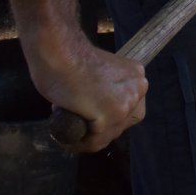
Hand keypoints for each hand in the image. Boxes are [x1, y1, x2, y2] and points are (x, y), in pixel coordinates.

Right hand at [28, 33, 147, 153]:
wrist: (57, 51)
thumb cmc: (70, 59)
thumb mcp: (102, 75)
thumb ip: (109, 91)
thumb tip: (99, 112)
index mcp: (137, 77)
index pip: (130, 111)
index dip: (108, 119)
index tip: (90, 120)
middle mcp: (138, 89)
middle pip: (121, 125)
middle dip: (99, 131)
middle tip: (77, 127)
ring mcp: (125, 103)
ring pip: (107, 135)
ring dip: (87, 139)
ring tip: (69, 135)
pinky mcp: (110, 114)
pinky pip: (94, 141)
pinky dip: (79, 143)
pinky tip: (67, 139)